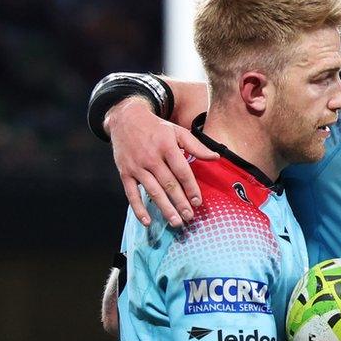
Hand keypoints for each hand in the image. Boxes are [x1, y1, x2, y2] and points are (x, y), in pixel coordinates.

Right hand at [107, 97, 217, 226]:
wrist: (126, 119)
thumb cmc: (156, 128)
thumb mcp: (177, 132)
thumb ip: (196, 146)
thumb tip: (216, 157)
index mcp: (167, 146)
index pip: (182, 171)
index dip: (191, 188)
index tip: (198, 202)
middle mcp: (151, 157)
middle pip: (169, 184)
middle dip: (180, 203)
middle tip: (190, 217)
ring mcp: (137, 166)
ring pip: (153, 191)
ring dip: (165, 208)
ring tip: (176, 222)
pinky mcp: (124, 173)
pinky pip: (131, 194)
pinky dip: (139, 209)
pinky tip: (148, 221)